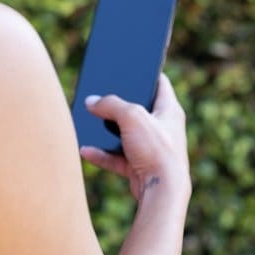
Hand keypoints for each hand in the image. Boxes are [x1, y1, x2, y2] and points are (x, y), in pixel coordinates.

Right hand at [79, 74, 190, 203]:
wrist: (162, 190)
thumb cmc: (157, 150)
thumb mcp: (132, 117)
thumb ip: (110, 104)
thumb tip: (92, 101)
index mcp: (169, 110)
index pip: (160, 83)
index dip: (146, 72)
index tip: (131, 64)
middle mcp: (162, 128)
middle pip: (137, 109)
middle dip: (118, 103)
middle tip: (100, 92)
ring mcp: (150, 149)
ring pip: (124, 134)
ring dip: (105, 130)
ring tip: (88, 120)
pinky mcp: (139, 167)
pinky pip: (115, 157)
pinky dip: (101, 154)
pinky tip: (85, 150)